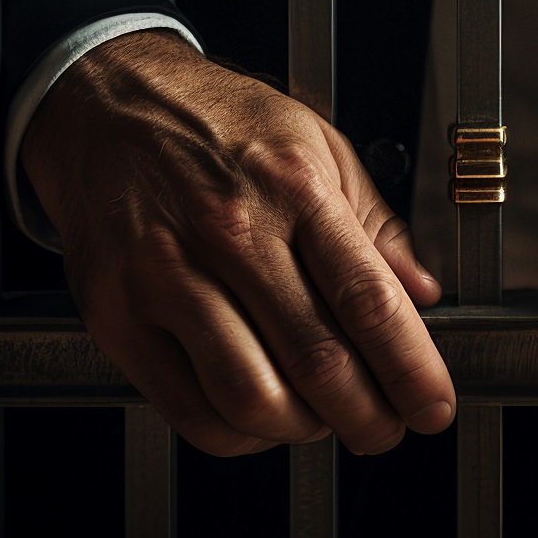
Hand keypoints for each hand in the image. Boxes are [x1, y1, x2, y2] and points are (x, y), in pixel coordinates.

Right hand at [21, 30, 455, 455]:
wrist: (105, 102)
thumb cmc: (216, 122)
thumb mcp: (317, 143)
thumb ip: (374, 222)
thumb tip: (421, 291)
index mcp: (294, 188)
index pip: (368, 300)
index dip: (411, 369)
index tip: (432, 406)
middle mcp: (231, 231)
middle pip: (316, 360)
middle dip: (367, 416)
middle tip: (384, 428)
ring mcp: (166, 275)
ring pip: (250, 397)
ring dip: (302, 430)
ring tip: (320, 419)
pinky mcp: (117, 312)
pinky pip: (187, 407)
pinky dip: (237, 434)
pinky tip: (259, 417)